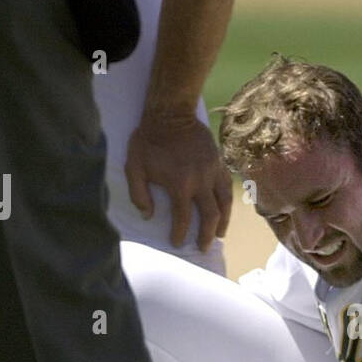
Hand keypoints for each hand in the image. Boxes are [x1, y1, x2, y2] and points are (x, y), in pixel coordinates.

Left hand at [125, 113, 232, 250]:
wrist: (170, 114)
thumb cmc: (148, 141)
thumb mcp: (134, 167)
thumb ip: (139, 194)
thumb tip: (148, 216)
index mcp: (179, 184)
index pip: (183, 217)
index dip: (180, 233)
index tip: (176, 243)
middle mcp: (200, 181)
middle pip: (210, 215)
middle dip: (206, 234)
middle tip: (202, 247)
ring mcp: (213, 171)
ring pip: (224, 203)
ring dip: (223, 222)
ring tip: (219, 235)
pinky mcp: (219, 162)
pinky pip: (227, 187)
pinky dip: (227, 202)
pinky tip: (224, 210)